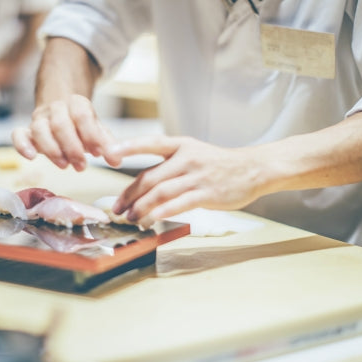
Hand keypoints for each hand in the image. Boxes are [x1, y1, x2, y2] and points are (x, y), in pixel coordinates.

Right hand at [12, 94, 117, 170]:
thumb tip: (116, 160)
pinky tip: (31, 157)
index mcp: (77, 103)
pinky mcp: (27, 130)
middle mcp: (56, 108)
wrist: (62, 111)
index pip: (82, 115)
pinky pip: (18, 134)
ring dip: (52, 150)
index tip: (99, 153)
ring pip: (39, 129)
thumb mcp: (98, 131)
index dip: (91, 135)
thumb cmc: (82, 126)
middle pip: (60, 123)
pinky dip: (22, 145)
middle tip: (82, 166)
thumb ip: (108, 145)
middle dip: (72, 147)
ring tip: (64, 165)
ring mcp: (39, 119)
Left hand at [107, 136, 267, 221]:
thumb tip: (141, 187)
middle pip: (150, 176)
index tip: (109, 153)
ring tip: (131, 218)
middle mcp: (187, 157)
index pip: (151, 142)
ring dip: (142, 207)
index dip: (129, 146)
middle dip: (130, 194)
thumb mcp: (193, 154)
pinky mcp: (207, 193)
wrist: (252, 169)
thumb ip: (169, 166)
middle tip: (117, 208)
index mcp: (181, 145)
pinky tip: (152, 219)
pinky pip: (180, 204)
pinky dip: (163, 212)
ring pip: (161, 192)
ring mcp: (197, 176)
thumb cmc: (218, 165)